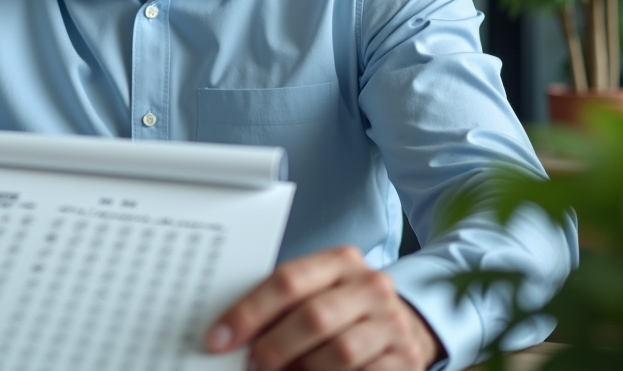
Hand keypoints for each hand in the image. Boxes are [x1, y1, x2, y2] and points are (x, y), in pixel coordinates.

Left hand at [206, 245, 442, 370]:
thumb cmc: (343, 310)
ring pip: (337, 353)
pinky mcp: (404, 360)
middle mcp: (370, 286)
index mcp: (341, 261)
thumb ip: (282, 304)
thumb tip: (230, 333)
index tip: (219, 338)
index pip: (287, 280)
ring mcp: (392, 324)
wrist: (404, 327)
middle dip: (273, 347)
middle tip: (251, 365)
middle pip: (312, 318)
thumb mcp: (318, 292)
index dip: (248, 312)